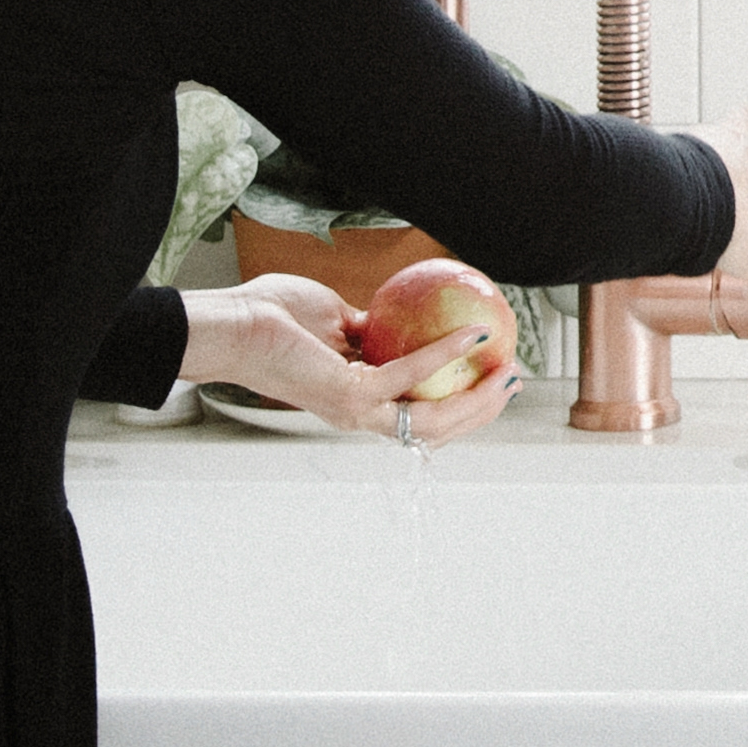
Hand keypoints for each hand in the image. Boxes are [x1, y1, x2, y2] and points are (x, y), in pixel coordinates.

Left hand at [183, 273, 522, 444]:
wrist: (234, 324)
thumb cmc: (273, 316)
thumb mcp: (335, 317)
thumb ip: (368, 328)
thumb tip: (399, 317)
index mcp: (357, 399)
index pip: (417, 415)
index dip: (459, 407)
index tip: (492, 380)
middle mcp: (360, 413)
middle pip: (435, 431)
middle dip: (480, 413)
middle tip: (513, 382)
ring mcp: (356, 409)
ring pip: (431, 420)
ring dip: (476, 400)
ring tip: (507, 372)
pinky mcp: (350, 393)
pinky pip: (411, 374)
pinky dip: (447, 354)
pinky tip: (474, 335)